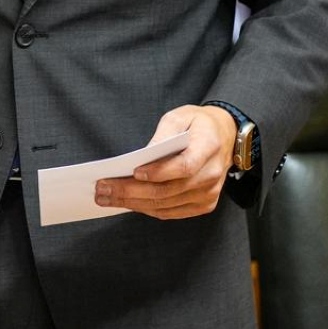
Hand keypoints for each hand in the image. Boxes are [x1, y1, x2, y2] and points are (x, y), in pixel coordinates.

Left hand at [93, 104, 234, 219]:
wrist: (224, 137)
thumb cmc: (197, 124)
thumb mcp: (180, 116)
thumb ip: (163, 134)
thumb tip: (143, 155)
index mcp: (208, 147)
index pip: (184, 166)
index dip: (159, 172)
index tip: (134, 171)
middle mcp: (211, 175)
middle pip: (169, 190)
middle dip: (131, 191)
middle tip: (103, 189)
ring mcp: (209, 193)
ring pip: (166, 205)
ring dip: (133, 203)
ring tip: (107, 198)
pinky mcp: (204, 205)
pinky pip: (170, 212)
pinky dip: (147, 208)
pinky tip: (127, 202)